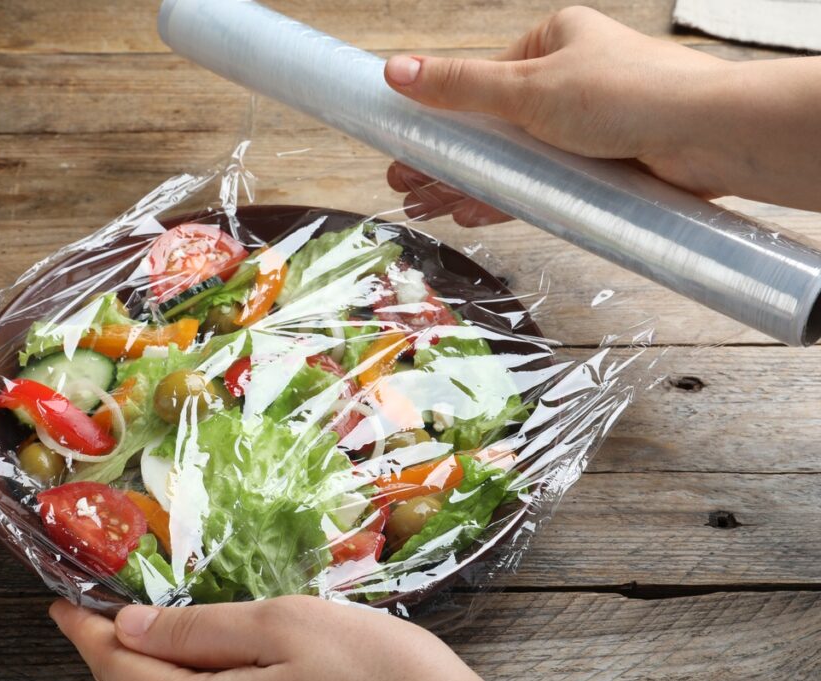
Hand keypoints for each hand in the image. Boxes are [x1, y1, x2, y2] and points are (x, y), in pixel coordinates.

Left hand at [49, 595, 480, 680]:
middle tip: (95, 612)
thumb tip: (128, 624)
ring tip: (134, 633)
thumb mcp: (287, 627)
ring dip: (138, 674)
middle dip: (106, 656)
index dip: (84, 634)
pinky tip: (189, 663)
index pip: (118, 672)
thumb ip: (202, 631)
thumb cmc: (374, 669)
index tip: (61, 603)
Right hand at [384, 6, 820, 224]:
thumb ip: (459, 85)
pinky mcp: (598, 167)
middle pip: (490, 126)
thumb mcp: (527, 87)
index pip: (480, 81)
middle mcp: (567, 82)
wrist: (707, 137)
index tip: (403, 145)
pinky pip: (540, 183)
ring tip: (426, 206)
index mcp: (552, 43)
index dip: (437, 118)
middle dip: (446, 159)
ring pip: (512, 159)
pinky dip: (505, 198)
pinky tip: (471, 213)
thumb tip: (396, 69)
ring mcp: (583, 128)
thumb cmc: (629, 94)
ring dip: (468, 183)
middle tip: (405, 185)